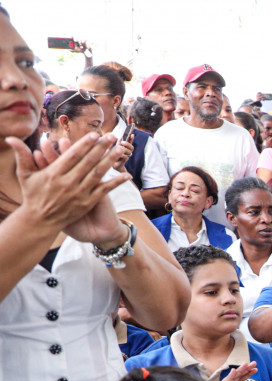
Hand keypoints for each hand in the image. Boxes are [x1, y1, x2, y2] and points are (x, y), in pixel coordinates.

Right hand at [9, 134, 129, 241]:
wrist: (40, 221)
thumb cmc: (33, 195)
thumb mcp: (25, 175)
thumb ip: (22, 156)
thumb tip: (10, 138)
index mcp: (54, 174)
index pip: (72, 156)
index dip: (84, 144)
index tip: (94, 134)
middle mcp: (68, 183)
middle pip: (88, 162)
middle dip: (101, 148)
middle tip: (112, 136)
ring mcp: (79, 194)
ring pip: (98, 174)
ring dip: (111, 161)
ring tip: (121, 150)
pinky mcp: (87, 203)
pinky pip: (104, 191)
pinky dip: (116, 183)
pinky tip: (126, 175)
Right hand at [215, 363, 258, 380]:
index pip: (240, 380)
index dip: (247, 374)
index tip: (255, 369)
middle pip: (238, 377)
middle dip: (246, 369)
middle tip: (255, 363)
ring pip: (233, 378)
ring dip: (240, 370)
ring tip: (247, 364)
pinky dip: (229, 377)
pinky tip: (234, 370)